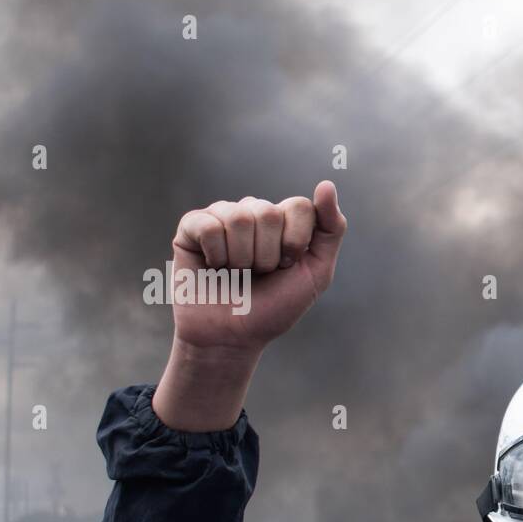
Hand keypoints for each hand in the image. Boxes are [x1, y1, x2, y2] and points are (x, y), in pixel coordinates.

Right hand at [152, 181, 347, 430]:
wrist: (234, 337)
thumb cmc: (274, 308)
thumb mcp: (316, 273)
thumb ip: (331, 229)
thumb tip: (327, 184)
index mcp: (284, 221)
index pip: (298, 205)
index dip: (295, 241)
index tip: (288, 266)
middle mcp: (253, 212)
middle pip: (268, 211)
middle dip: (268, 254)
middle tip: (260, 274)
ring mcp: (222, 216)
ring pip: (239, 217)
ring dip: (242, 258)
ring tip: (237, 273)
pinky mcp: (191, 226)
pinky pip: (209, 224)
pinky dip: (216, 254)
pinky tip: (213, 266)